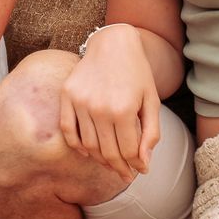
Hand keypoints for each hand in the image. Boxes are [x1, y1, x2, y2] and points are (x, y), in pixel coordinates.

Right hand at [58, 25, 159, 182]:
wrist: (113, 44)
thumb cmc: (136, 73)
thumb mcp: (152, 101)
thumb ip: (151, 133)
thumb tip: (144, 163)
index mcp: (124, 110)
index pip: (127, 151)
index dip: (135, 166)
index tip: (139, 172)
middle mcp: (100, 108)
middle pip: (107, 152)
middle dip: (119, 168)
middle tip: (125, 175)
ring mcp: (80, 102)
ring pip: (88, 145)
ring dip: (99, 160)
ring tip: (110, 163)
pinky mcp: (67, 96)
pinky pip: (68, 130)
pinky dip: (77, 145)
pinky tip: (88, 152)